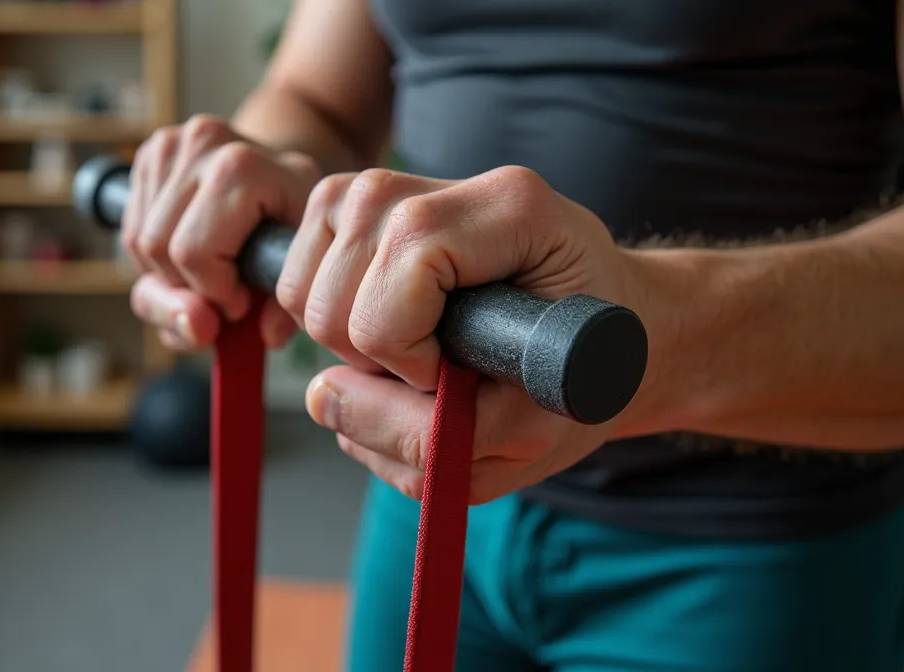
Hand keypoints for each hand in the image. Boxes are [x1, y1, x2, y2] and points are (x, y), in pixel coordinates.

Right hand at [123, 114, 319, 350]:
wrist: (287, 175)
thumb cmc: (293, 230)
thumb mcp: (301, 270)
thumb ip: (267, 313)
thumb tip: (203, 328)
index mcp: (243, 165)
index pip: (193, 252)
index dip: (214, 293)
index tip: (243, 300)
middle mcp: (202, 142)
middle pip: (158, 248)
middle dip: (187, 288)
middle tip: (223, 294)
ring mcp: (171, 144)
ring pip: (138, 243)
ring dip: (167, 277)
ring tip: (209, 276)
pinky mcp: (151, 153)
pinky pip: (131, 230)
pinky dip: (154, 259)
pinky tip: (191, 257)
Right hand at [278, 167, 648, 502]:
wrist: (607, 343)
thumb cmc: (579, 384)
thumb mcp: (524, 439)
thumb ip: (424, 437)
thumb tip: (322, 397)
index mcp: (517, 209)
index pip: (405, 266)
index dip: (405, 351)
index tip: (449, 379)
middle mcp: (451, 182)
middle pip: (336, 281)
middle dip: (367, 356)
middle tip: (430, 374)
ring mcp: (398, 184)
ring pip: (305, 274)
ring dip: (340, 340)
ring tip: (409, 354)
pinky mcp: (361, 206)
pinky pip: (296, 267)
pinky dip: (321, 317)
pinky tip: (381, 331)